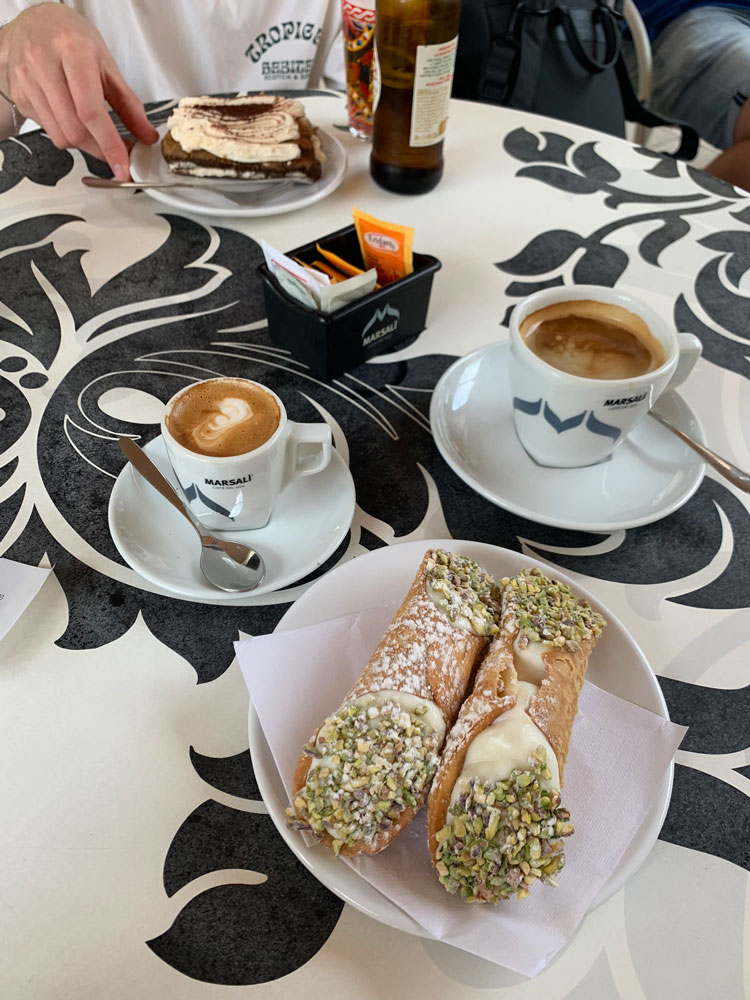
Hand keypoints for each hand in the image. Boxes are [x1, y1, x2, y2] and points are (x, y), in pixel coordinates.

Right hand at [0, 3, 158, 178]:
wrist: (34, 23)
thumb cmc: (72, 39)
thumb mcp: (106, 64)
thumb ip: (129, 104)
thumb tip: (147, 136)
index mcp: (72, 51)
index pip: (90, 111)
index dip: (109, 144)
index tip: (122, 166)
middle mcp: (43, 63)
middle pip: (74, 129)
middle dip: (99, 148)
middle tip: (114, 150)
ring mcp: (26, 80)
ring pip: (60, 135)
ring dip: (83, 144)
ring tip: (93, 129)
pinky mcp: (19, 94)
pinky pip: (47, 130)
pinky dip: (65, 132)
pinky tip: (69, 114)